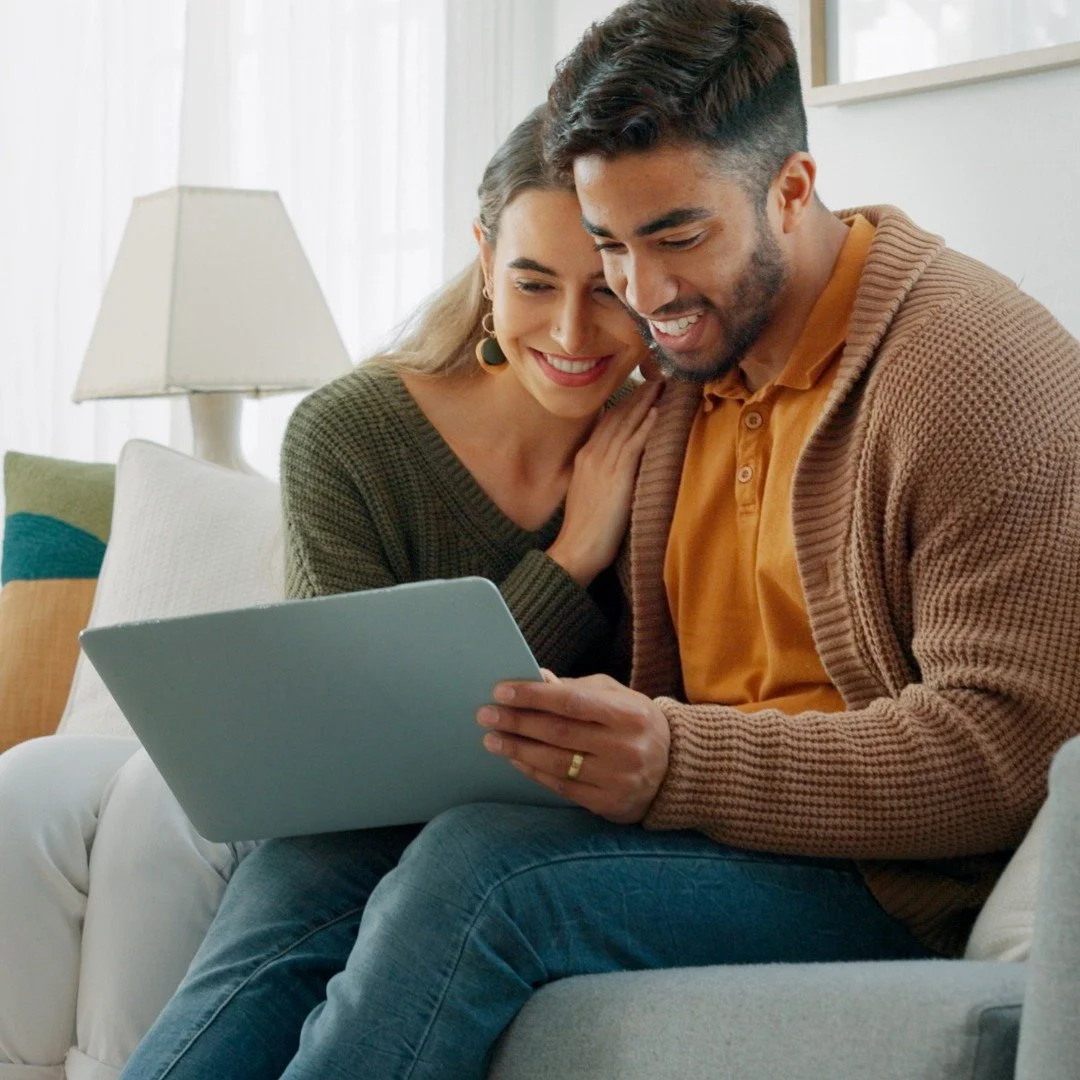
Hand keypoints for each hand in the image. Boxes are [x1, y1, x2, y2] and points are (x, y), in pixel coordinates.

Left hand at [477, 670, 670, 823]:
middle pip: (559, 733)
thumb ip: (578, 688)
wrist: (676, 769)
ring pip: (556, 762)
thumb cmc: (636, 723)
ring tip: (492, 738)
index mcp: (629, 713)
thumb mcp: (617, 696)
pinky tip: (515, 758)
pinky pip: (561, 787)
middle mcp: (625, 747)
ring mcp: (617, 779)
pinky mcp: (608, 803)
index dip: (534, 696)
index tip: (502, 691)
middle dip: (517, 722)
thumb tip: (538, 679)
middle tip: (486, 714)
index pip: (572, 701)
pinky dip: (533, 771)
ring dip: (518, 749)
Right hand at [546, 380, 661, 585]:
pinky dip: (645, 426)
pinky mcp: (617, 476)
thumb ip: (597, 474)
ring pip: (626, 425)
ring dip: (644, 404)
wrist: (577, 548)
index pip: (606, 423)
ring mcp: (604, 464)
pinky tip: (656, 412)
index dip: (624, 404)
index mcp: (584, 458)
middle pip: (617, 417)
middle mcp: (592, 455)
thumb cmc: (584, 529)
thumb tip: (613, 466)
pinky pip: (633, 444)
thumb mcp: (586, 493)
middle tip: (653, 379)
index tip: (638, 390)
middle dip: (636, 397)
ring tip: (660, 387)